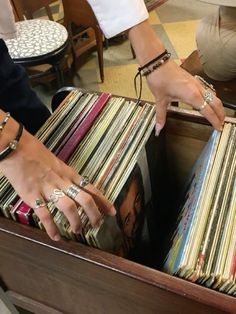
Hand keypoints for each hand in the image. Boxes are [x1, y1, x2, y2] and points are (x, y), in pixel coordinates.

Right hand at [1, 127, 115, 240]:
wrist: (15, 148)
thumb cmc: (33, 152)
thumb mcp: (54, 162)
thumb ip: (63, 175)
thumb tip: (71, 185)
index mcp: (67, 172)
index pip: (90, 188)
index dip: (103, 200)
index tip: (112, 211)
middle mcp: (62, 181)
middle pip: (85, 199)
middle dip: (94, 213)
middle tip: (97, 224)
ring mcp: (48, 189)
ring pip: (69, 207)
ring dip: (76, 221)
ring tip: (78, 230)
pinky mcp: (33, 196)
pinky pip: (45, 215)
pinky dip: (52, 228)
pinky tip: (56, 236)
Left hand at [146, 59, 224, 132]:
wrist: (158, 63)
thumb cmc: (160, 79)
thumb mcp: (160, 100)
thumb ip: (161, 116)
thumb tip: (158, 128)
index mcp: (192, 95)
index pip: (208, 111)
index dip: (214, 121)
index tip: (218, 128)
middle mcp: (198, 89)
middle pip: (216, 103)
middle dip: (221, 114)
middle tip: (222, 123)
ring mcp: (197, 83)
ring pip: (213, 96)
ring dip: (218, 106)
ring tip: (218, 115)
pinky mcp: (194, 80)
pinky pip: (207, 91)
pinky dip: (212, 99)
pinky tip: (208, 102)